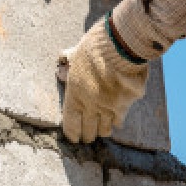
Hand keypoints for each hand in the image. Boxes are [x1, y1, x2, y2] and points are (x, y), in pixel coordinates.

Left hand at [58, 16, 148, 143]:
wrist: (120, 47)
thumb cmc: (95, 47)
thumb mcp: (75, 53)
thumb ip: (68, 61)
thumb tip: (61, 61)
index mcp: (75, 94)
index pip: (71, 123)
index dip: (72, 133)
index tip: (74, 138)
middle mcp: (90, 105)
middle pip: (88, 130)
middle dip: (87, 135)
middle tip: (87, 138)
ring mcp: (108, 107)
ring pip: (104, 128)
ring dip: (102, 131)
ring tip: (101, 133)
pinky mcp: (125, 105)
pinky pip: (119, 120)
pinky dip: (117, 122)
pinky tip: (116, 122)